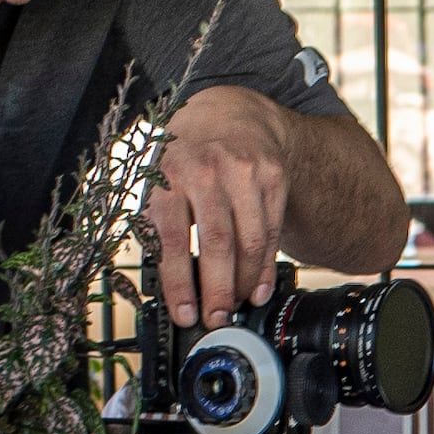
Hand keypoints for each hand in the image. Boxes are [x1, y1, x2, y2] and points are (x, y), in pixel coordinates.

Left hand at [141, 86, 303, 322]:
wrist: (229, 115)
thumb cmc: (186, 156)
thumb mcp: (160, 179)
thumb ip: (160, 223)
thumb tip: (169, 283)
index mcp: (168, 173)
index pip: (172, 237)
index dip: (178, 282)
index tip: (184, 313)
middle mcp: (207, 169)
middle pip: (217, 243)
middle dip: (218, 290)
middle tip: (215, 317)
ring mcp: (244, 172)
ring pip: (250, 242)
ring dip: (244, 283)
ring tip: (236, 305)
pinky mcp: (273, 178)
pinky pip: (272, 233)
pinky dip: (265, 267)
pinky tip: (258, 288)